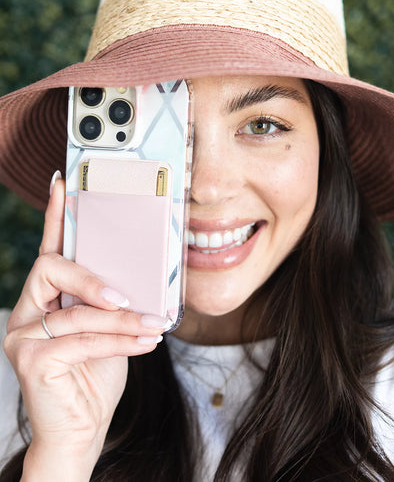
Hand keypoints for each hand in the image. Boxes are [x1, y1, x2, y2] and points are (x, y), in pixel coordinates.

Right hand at [3, 178, 166, 479]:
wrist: (83, 428)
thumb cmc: (96, 374)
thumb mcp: (110, 330)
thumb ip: (113, 304)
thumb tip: (141, 279)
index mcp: (47, 297)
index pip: (52, 248)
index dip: (57, 215)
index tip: (64, 183)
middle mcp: (28, 310)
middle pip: (51, 267)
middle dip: (93, 279)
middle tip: (128, 295)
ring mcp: (23, 335)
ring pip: (76, 311)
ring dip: (121, 319)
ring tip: (153, 325)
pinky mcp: (30, 359)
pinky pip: (80, 340)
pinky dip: (117, 340)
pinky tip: (145, 343)